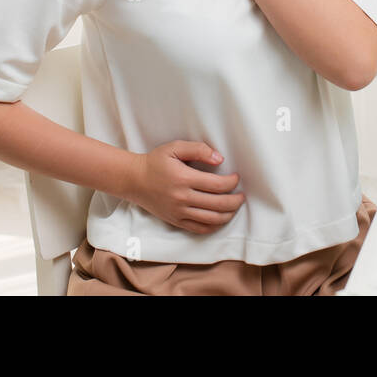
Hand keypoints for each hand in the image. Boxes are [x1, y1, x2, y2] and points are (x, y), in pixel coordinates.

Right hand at [125, 140, 245, 233]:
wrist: (134, 180)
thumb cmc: (155, 162)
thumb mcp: (175, 147)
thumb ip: (198, 149)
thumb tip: (219, 159)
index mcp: (184, 178)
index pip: (217, 185)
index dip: (232, 182)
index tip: (236, 177)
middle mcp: (182, 198)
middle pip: (218, 204)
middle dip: (235, 200)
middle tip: (241, 195)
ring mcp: (179, 212)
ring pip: (211, 219)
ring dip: (228, 214)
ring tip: (234, 207)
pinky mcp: (176, 221)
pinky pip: (199, 229)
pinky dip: (214, 226)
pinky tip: (220, 219)